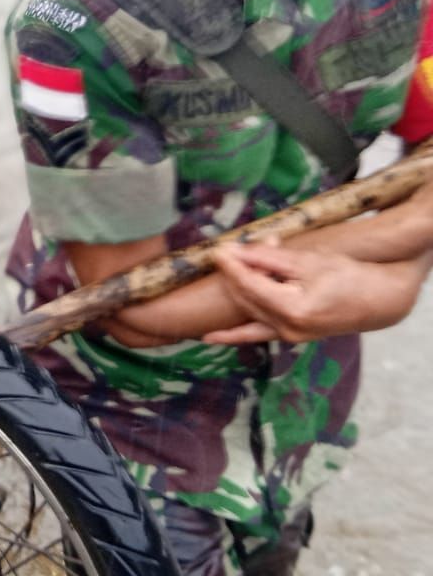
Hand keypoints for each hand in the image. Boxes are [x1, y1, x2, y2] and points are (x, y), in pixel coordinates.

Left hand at [204, 240, 419, 343]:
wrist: (377, 301)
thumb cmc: (347, 277)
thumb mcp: (307, 261)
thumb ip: (268, 258)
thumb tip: (234, 251)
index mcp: (293, 309)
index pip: (248, 284)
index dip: (230, 265)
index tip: (217, 248)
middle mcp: (287, 328)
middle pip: (244, 297)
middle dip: (232, 273)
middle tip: (226, 250)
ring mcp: (287, 336)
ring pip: (247, 310)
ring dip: (236, 287)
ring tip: (231, 264)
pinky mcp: (288, 336)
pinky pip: (254, 333)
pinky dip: (233, 333)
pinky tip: (208, 337)